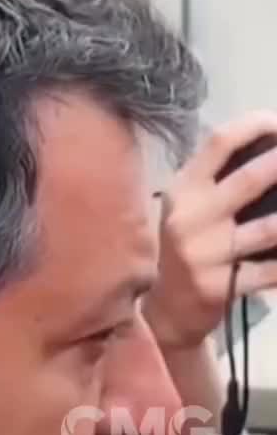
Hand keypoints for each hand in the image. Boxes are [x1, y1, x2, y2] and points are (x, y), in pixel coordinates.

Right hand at [143, 112, 276, 350]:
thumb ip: (217, 177)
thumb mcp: (189, 207)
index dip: (257, 126)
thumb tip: (268, 146)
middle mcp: (190, 217)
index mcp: (183, 189)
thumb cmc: (188, 246)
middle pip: (250, 180)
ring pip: (269, 229)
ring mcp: (204, 254)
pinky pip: (270, 271)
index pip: (220, 142)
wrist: (167, 308)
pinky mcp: (219, 286)